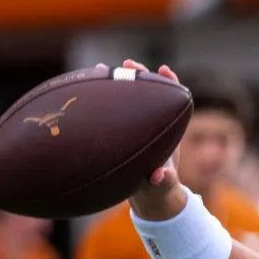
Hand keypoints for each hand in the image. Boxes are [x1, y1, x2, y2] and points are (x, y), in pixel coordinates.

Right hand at [96, 60, 186, 219]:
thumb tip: (158, 176)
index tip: (163, 69)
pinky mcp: (122, 133)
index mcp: (168, 132)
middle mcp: (154, 124)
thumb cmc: (158, 187)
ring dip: (118, 83)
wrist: (150, 195)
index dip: (170, 83)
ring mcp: (137, 127)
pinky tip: (84, 90)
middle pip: (150, 93)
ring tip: (102, 68)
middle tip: (128, 63)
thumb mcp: (161, 185)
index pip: (173, 101)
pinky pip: (112, 113)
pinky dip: (101, 101)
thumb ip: (162, 181)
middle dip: (140, 75)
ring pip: (129, 99)